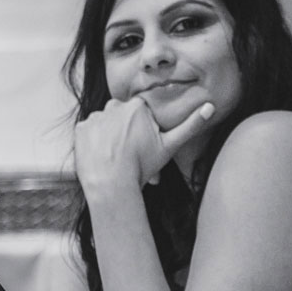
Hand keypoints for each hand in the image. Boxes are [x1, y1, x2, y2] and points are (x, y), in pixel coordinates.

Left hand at [74, 96, 214, 198]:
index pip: (142, 112)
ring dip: (111, 134)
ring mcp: (95, 117)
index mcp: (137, 107)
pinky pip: (90, 131)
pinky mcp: (80, 129)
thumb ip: (191, 125)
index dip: (145, 129)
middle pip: (124, 115)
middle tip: (132, 154)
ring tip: (116, 157)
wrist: (110, 184)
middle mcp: (114, 106)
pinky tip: (103, 155)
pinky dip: (95, 141)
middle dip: (128, 131)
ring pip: (107, 122)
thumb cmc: (141, 166)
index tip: (145, 146)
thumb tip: (211, 106)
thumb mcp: (170, 146)